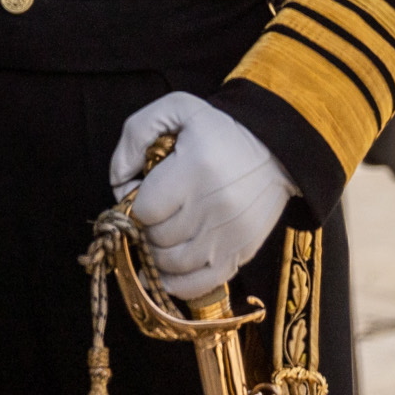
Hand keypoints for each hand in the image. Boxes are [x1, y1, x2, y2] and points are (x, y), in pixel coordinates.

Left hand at [109, 93, 294, 299]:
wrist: (276, 150)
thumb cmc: (218, 128)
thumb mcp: (175, 110)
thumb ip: (134, 136)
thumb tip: (118, 182)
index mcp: (195, 170)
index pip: (146, 209)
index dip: (133, 205)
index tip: (139, 193)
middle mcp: (213, 208)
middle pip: (158, 239)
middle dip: (145, 228)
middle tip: (152, 213)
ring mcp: (229, 235)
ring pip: (174, 265)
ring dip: (158, 255)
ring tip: (161, 234)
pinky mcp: (242, 253)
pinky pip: (201, 284)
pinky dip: (178, 284)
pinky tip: (166, 273)